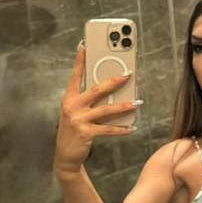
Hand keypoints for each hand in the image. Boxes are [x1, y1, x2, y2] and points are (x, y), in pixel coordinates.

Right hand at [53, 45, 137, 176]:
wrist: (64, 156)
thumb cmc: (73, 131)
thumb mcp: (75, 113)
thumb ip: (88, 102)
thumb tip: (111, 92)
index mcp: (68, 99)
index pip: (75, 76)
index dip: (79, 61)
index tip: (84, 46)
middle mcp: (72, 107)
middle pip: (96, 90)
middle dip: (113, 81)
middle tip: (127, 74)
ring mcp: (78, 120)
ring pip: (105, 109)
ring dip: (123, 106)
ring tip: (137, 103)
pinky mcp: (86, 133)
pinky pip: (107, 129)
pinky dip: (121, 129)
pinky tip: (131, 127)